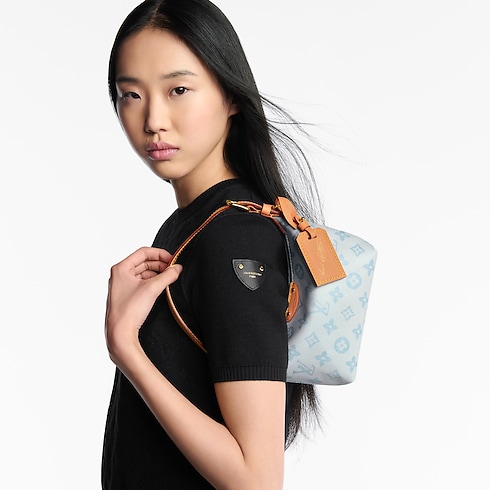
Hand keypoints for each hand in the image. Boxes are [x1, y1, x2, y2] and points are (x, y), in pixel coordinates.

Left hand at [104, 247, 181, 362]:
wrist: (120, 333)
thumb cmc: (129, 311)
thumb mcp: (152, 289)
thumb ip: (168, 275)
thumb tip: (178, 268)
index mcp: (121, 268)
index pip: (143, 252)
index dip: (160, 254)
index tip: (172, 259)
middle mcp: (120, 274)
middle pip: (144, 261)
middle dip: (160, 264)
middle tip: (174, 269)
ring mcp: (123, 285)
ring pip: (144, 272)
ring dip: (158, 273)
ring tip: (170, 277)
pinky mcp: (128, 294)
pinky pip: (143, 282)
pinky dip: (154, 281)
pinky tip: (163, 285)